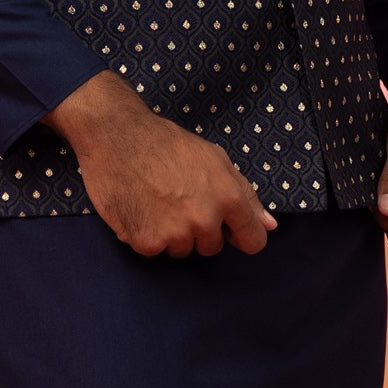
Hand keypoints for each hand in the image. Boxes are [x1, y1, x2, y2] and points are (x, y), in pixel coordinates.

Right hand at [44, 72, 277, 256]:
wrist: (117, 136)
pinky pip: (155, 251)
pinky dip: (146, 235)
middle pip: (212, 247)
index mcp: (228, 198)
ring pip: (182, 251)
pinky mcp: (146, 242)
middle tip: (178, 199)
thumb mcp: (215, 159)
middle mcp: (205, 220)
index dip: (239, 234)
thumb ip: (246, 195)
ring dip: (171, 234)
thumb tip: (270, 225)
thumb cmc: (167, 144)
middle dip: (199, 230)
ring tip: (156, 202)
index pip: (253, 241)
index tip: (227, 227)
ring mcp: (175, 234)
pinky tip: (140, 209)